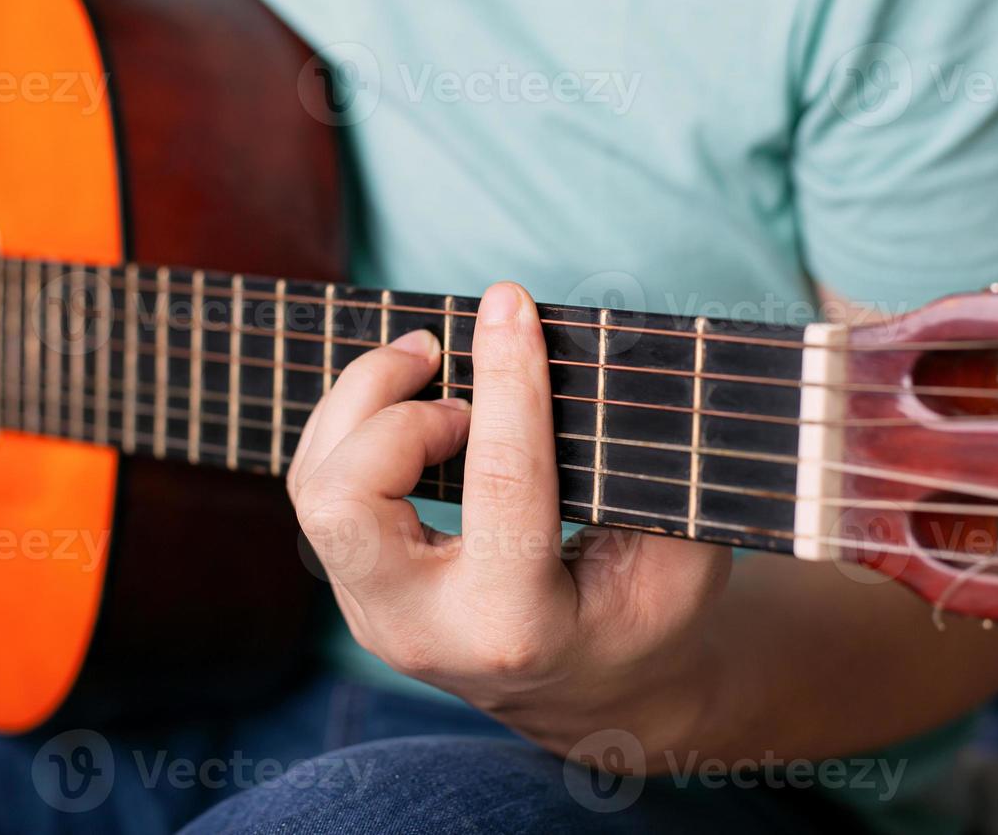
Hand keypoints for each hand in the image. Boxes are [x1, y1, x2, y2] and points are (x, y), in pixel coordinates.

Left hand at [287, 282, 732, 761]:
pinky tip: (403, 396)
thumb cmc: (645, 615)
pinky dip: (350, 425)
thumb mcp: (681, 555)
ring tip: (425, 358)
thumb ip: (645, 470)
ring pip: (316, 489)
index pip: (502, 483)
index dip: (509, 381)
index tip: (511, 303)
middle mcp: (425, 629)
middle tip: (444, 360)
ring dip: (359, 403)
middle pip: (344, 502)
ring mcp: (376, 616)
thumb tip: (598, 355)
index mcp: (518, 626)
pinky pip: (318, 491)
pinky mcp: (356, 592)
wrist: (593, 694)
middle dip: (387, 410)